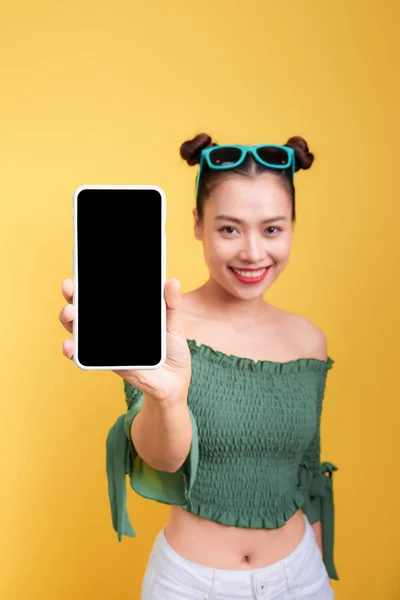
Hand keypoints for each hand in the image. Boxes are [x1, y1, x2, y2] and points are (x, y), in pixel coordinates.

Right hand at [59, 277, 191, 401]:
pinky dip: (73, 351)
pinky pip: (85, 356)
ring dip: (68, 320)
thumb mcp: (172, 323)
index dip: (88, 282)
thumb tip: (173, 282)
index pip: (101, 293)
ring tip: (69, 313)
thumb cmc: (171, 348)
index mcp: (124, 313)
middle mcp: (110, 326)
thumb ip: (171, 304)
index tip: (81, 270)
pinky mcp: (108, 361)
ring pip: (79, 329)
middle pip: (84, 308)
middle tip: (70, 288)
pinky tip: (70, 345)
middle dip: (72, 297)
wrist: (175, 380)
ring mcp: (106, 344)